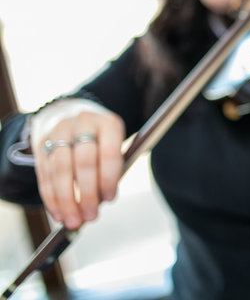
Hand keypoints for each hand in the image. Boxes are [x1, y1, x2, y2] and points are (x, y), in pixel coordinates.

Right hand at [31, 110, 124, 229]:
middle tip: (91, 216)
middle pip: (83, 162)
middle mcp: (83, 124)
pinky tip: (59, 213)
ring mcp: (59, 132)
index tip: (110, 199)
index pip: (108, 152)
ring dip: (66, 200)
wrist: (77, 119)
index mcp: (108, 124)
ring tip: (73, 221)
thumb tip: (102, 202)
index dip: (109, 178)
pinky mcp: (41, 144)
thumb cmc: (104, 141)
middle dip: (87, 194)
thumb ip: (113, 171)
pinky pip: (44, 174)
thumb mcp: (117, 149)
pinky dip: (51, 198)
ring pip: (60, 169)